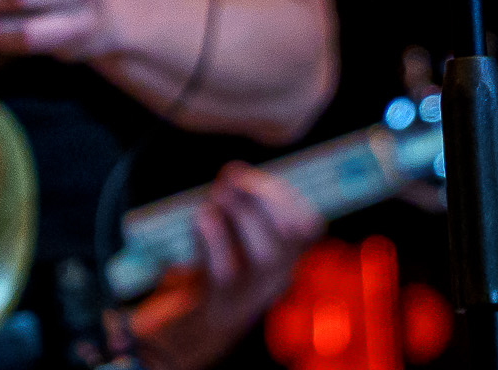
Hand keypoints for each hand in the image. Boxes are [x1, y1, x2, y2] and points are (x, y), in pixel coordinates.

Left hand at [127, 162, 324, 369]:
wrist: (189, 324)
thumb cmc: (212, 266)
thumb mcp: (227, 228)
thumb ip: (233, 199)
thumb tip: (232, 172)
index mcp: (284, 257)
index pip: (308, 226)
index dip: (285, 196)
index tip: (250, 177)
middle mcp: (276, 278)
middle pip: (289, 239)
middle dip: (263, 199)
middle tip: (230, 180)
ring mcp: (251, 294)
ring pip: (265, 257)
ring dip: (242, 216)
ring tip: (216, 195)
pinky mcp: (221, 304)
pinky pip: (226, 273)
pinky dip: (213, 241)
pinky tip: (201, 218)